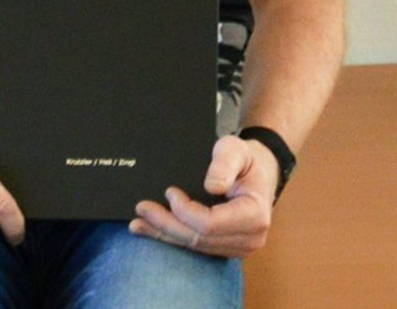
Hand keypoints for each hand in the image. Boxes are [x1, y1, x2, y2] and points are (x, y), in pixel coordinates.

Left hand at [129, 134, 277, 259]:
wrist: (258, 173)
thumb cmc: (245, 159)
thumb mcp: (235, 149)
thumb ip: (224, 163)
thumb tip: (212, 186)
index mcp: (255, 215)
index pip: (212, 223)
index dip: (185, 211)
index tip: (169, 192)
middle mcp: (250, 237)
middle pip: (199, 238)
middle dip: (167, 224)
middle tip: (141, 208)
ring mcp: (239, 246)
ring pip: (195, 246)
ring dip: (165, 235)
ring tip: (138, 223)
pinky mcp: (227, 247)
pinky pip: (197, 246)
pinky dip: (172, 238)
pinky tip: (151, 230)